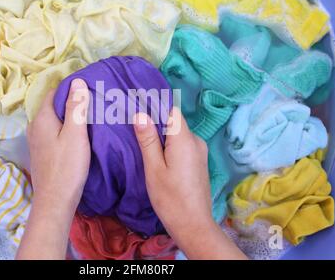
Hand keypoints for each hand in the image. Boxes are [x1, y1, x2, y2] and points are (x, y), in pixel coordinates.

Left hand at [17, 79, 89, 259]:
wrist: (55, 200)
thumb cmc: (67, 166)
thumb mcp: (76, 133)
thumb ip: (76, 107)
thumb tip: (77, 81)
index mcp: (41, 118)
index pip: (55, 92)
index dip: (71, 89)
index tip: (89, 91)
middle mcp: (34, 126)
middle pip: (53, 106)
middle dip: (71, 103)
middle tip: (93, 104)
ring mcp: (36, 140)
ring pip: (54, 120)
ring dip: (68, 117)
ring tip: (88, 119)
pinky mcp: (41, 152)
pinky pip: (53, 132)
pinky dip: (64, 130)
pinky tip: (78, 136)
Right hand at [133, 108, 246, 259]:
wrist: (193, 225)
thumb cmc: (170, 198)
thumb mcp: (153, 168)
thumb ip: (148, 140)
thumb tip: (140, 114)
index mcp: (185, 140)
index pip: (171, 111)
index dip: (155, 109)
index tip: (137, 111)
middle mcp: (197, 141)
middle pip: (175, 123)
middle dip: (156, 124)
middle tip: (135, 131)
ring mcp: (200, 152)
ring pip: (178, 135)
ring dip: (162, 137)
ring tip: (144, 145)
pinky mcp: (199, 162)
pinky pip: (183, 146)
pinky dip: (170, 147)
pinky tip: (158, 158)